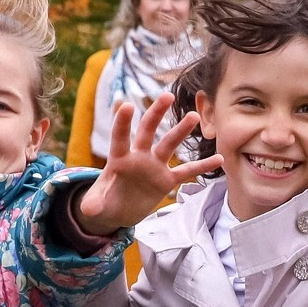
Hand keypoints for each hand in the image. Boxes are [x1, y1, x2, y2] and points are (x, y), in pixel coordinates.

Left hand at [76, 94, 220, 235]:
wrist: (119, 210)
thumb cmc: (104, 203)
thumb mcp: (96, 205)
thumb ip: (93, 204)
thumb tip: (88, 210)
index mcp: (119, 159)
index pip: (120, 138)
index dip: (122, 123)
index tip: (126, 105)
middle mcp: (139, 157)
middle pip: (148, 131)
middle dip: (156, 113)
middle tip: (167, 96)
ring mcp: (154, 167)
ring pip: (169, 145)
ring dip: (181, 131)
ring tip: (193, 116)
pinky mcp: (166, 180)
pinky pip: (187, 172)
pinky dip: (202, 167)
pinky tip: (219, 159)